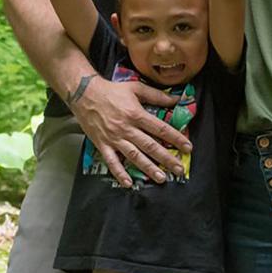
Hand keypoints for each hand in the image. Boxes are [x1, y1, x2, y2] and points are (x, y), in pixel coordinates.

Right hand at [68, 75, 192, 187]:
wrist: (84, 94)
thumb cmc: (111, 91)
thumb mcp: (136, 88)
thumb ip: (156, 95)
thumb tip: (175, 100)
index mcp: (136, 114)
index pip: (160, 129)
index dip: (176, 138)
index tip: (187, 147)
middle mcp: (127, 129)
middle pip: (150, 146)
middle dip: (166, 158)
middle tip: (179, 169)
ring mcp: (114, 138)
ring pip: (134, 156)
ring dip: (148, 168)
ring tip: (161, 178)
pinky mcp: (102, 145)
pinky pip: (112, 162)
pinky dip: (120, 173)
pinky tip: (129, 183)